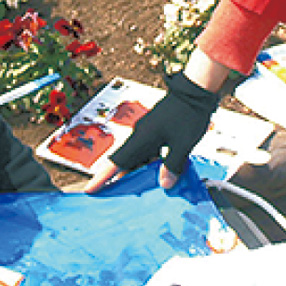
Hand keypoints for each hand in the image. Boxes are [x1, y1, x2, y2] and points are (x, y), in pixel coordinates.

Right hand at [86, 73, 219, 191]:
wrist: (196, 90)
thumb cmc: (188, 114)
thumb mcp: (182, 145)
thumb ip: (172, 165)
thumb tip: (164, 184)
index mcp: (141, 139)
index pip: (117, 162)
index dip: (103, 178)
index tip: (90, 189)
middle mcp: (141, 135)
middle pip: (126, 162)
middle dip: (121, 179)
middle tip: (116, 196)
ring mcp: (149, 131)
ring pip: (139, 157)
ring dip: (140, 171)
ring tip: (143, 188)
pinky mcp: (158, 129)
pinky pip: (150, 150)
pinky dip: (152, 163)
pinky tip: (161, 170)